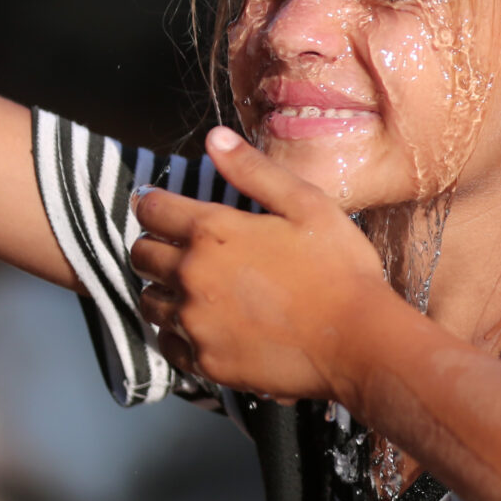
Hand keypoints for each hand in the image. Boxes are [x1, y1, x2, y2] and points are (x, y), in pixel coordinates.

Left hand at [129, 127, 391, 401]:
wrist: (358, 342)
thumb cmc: (338, 267)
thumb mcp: (305, 203)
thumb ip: (253, 170)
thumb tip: (214, 138)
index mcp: (212, 233)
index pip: (152, 209)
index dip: (154, 203)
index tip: (161, 206)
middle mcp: (192, 277)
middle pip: (141, 256)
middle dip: (153, 245)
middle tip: (175, 246)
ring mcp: (196, 324)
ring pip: (149, 302)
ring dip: (162, 290)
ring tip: (189, 288)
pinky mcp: (206, 362)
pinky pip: (168, 344)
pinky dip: (176, 333)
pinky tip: (201, 326)